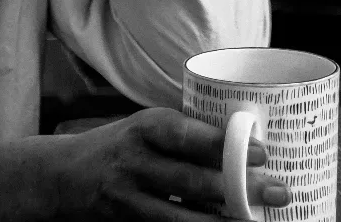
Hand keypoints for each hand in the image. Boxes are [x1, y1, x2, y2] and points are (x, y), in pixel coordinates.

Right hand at [56, 108, 291, 219]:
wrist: (61, 177)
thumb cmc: (121, 146)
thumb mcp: (146, 128)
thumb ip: (187, 134)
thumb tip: (249, 141)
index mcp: (146, 128)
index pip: (189, 135)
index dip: (226, 145)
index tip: (264, 153)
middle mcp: (135, 163)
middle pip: (192, 181)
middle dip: (239, 189)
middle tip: (279, 192)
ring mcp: (128, 200)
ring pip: (181, 218)